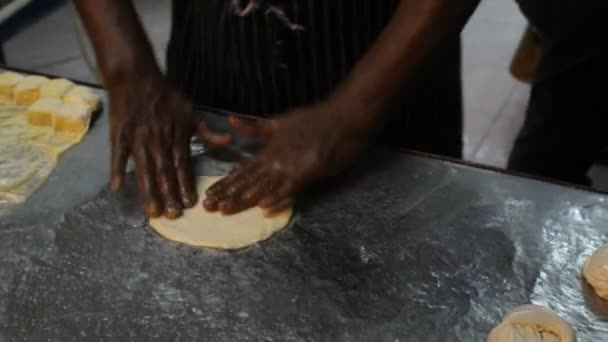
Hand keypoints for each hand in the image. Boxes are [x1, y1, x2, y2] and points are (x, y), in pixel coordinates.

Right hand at [109, 77, 230, 217]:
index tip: (190, 203)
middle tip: (173, 215)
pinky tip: (117, 187)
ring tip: (152, 210)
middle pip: (165, 172)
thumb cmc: (166, 97)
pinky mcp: (120, 135)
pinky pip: (118, 154)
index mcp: (177, 138)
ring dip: (148, 190)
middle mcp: (159, 142)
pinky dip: (117, 169)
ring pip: (144, 169)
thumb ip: (209, 132)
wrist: (137, 78)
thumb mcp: (192, 113)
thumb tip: (231, 142)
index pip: (183, 166)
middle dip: (169, 194)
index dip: (186, 185)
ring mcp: (138, 139)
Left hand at [203, 99, 372, 214]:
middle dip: (227, 194)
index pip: (243, 171)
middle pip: (248, 181)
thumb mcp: (279, 122)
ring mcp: (291, 167)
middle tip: (208, 207)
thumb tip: (230, 120)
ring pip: (263, 186)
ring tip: (226, 209)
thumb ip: (255, 128)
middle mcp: (276, 161)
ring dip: (244, 198)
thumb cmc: (313, 120)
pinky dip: (277, 196)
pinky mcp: (308, 171)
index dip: (226, 183)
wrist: (341, 117)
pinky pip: (290, 187)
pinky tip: (264, 206)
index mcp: (269, 152)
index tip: (209, 194)